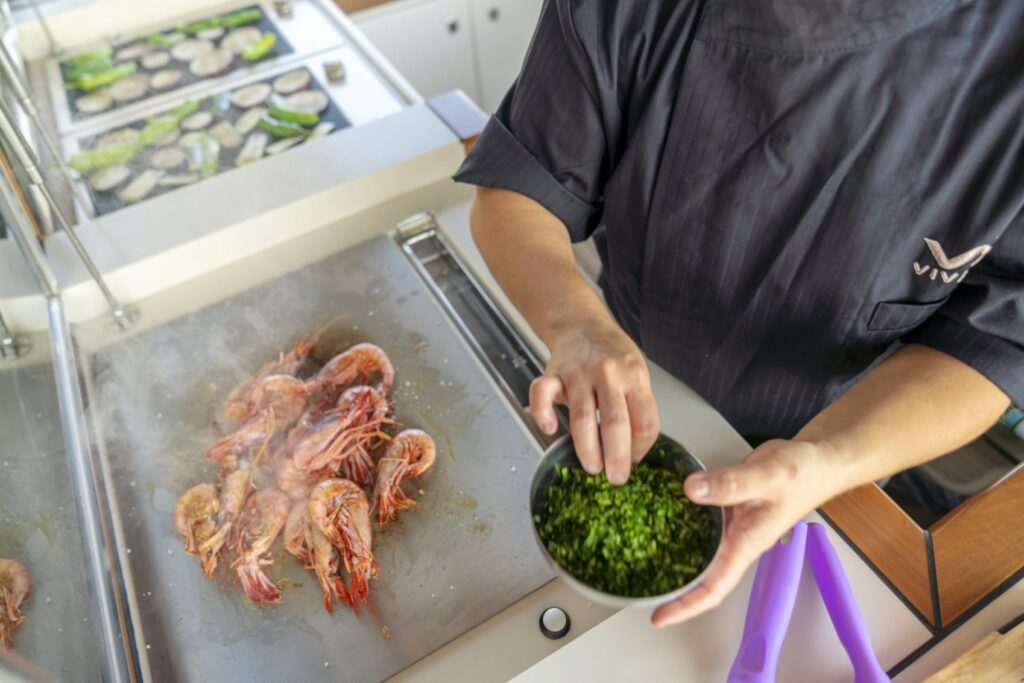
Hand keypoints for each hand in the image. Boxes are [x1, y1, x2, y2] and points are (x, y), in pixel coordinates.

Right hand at [530, 316, 658, 484]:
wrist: (582, 325)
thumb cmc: (613, 355)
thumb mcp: (637, 373)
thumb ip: (637, 406)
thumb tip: (633, 451)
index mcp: (634, 376)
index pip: (645, 420)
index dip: (641, 448)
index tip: (635, 462)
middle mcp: (608, 374)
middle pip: (615, 422)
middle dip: (616, 457)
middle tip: (616, 479)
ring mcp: (578, 373)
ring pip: (582, 416)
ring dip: (587, 448)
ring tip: (592, 467)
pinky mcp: (553, 373)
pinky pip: (542, 394)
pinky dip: (543, 414)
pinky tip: (549, 430)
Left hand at [652, 438, 843, 626]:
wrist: (815, 461)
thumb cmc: (802, 474)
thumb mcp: (767, 476)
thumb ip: (731, 483)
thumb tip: (692, 490)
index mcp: (747, 544)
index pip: (714, 587)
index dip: (685, 606)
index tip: (659, 617)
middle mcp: (737, 540)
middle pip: (701, 576)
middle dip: (672, 589)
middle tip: (640, 591)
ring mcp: (731, 526)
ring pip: (698, 551)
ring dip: (672, 559)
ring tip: (639, 559)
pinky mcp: (726, 508)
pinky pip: (698, 522)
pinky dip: (678, 524)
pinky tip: (658, 517)